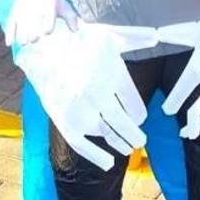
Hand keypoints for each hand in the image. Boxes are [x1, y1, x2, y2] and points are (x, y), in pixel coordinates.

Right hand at [4, 0, 78, 46]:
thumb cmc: (53, 1)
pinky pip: (10, 23)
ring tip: (24, 42)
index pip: (48, 18)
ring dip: (21, 34)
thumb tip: (76, 30)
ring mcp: (24, 10)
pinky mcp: (15, 12)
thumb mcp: (64, 6)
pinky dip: (9, 33)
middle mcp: (35, 8)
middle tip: (34, 39)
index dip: (47, 27)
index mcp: (49, 6)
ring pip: (21, 24)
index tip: (46, 32)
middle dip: (32, 31)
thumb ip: (71, 18)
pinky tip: (9, 43)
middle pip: (32, 22)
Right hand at [15, 21, 154, 169]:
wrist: (42, 47)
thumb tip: (156, 37)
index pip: (135, 105)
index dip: (140, 115)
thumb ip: (136, 37)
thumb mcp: (110, 35)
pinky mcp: (63, 119)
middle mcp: (99, 93)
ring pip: (105, 133)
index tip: (140, 118)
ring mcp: (80, 108)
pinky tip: (108, 163)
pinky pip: (82, 144)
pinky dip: (96, 156)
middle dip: (135, 135)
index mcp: (114, 73)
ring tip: (126, 148)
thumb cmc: (79, 40)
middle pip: (124, 123)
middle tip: (141, 141)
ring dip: (118, 143)